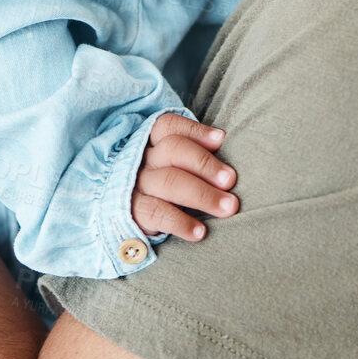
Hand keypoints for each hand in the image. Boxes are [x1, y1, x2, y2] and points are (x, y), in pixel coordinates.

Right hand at [131, 114, 238, 241]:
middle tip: (230, 180)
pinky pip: (157, 213)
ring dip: (203, 194)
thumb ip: (196, 160)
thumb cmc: (166, 193)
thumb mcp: (175, 169)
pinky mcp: (132, 213)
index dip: (195, 130)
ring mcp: (134, 186)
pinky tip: (200, 232)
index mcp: (151, 144)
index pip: (168, 126)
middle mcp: (141, 161)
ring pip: (169, 181)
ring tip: (228, 207)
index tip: (221, 140)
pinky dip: (181, 222)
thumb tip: (229, 162)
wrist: (128, 225)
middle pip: (173, 149)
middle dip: (205, 163)